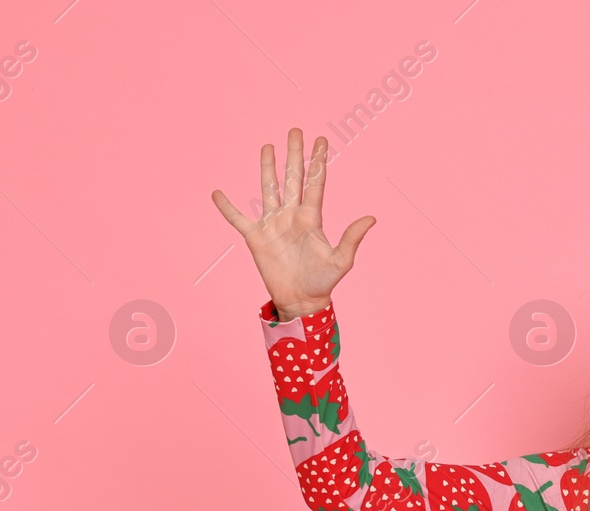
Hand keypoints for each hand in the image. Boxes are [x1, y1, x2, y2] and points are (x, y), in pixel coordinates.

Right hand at [210, 127, 373, 319]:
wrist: (302, 301)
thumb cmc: (323, 282)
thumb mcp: (341, 261)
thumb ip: (352, 238)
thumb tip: (372, 218)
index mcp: (312, 218)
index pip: (315, 183)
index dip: (317, 162)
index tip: (320, 140)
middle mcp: (292, 215)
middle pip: (292, 178)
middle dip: (294, 155)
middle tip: (295, 131)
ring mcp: (273, 224)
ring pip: (268, 189)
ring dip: (267, 168)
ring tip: (268, 147)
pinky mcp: (255, 237)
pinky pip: (237, 219)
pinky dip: (227, 207)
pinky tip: (217, 193)